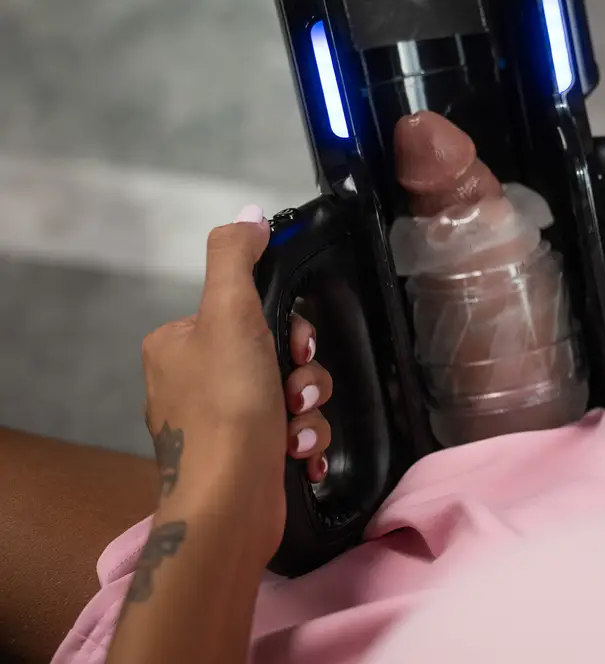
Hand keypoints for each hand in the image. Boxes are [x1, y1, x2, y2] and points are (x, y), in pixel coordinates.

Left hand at [140, 205, 333, 563]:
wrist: (228, 506)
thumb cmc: (226, 407)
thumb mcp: (229, 315)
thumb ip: (236, 260)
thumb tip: (250, 216)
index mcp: (177, 344)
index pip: (248, 313)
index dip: (285, 328)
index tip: (295, 350)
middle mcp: (191, 381)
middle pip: (275, 353)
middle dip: (301, 376)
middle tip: (297, 394)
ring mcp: (218, 426)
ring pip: (290, 393)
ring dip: (309, 410)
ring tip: (298, 432)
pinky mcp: (243, 461)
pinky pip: (290, 433)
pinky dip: (304, 442)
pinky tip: (302, 456)